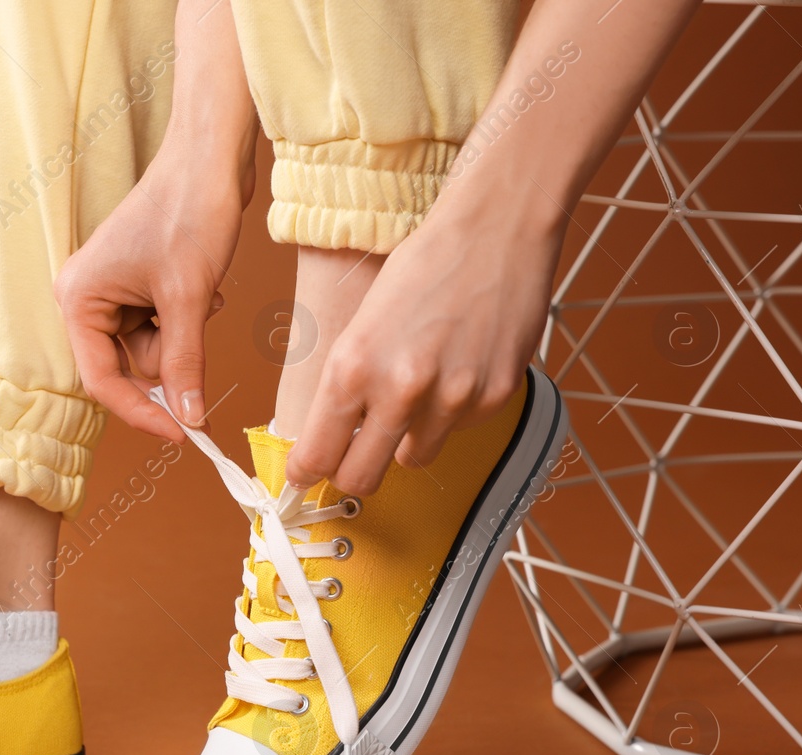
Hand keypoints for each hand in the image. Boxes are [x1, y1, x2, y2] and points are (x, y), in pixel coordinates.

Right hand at [55, 0, 256, 441]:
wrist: (211, 156)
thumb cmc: (189, 210)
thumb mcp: (189, 297)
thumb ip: (186, 364)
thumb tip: (190, 419)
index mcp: (78, 299)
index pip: (103, 380)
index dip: (143, 411)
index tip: (184, 434)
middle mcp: (86, 299)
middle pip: (129, 367)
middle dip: (170, 355)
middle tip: (196, 321)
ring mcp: (113, 293)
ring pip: (152, 352)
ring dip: (183, 334)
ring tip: (199, 291)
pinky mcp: (138, 287)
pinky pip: (163, 329)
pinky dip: (187, 318)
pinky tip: (199, 285)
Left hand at [285, 197, 565, 493]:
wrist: (497, 227)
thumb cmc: (427, 263)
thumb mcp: (363, 322)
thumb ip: (348, 385)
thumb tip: (331, 439)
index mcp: (354, 366)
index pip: (317, 455)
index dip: (306, 471)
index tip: (304, 473)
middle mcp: (401, 389)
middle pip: (361, 479)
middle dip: (352, 474)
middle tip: (354, 457)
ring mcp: (452, 397)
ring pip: (414, 457)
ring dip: (408, 437)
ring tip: (419, 387)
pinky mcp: (494, 397)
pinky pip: (459, 430)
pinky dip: (452, 411)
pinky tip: (458, 365)